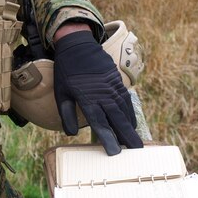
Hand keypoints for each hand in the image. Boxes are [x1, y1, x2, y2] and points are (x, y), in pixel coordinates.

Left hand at [53, 30, 142, 155]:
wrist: (78, 45)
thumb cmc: (66, 71)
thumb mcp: (61, 92)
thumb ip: (66, 114)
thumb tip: (71, 134)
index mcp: (87, 98)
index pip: (100, 123)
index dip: (108, 138)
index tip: (115, 152)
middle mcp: (103, 94)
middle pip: (117, 119)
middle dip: (127, 136)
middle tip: (136, 152)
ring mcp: (112, 87)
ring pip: (125, 111)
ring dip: (130, 127)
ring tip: (136, 143)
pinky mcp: (117, 82)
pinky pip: (126, 101)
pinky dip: (130, 114)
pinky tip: (132, 123)